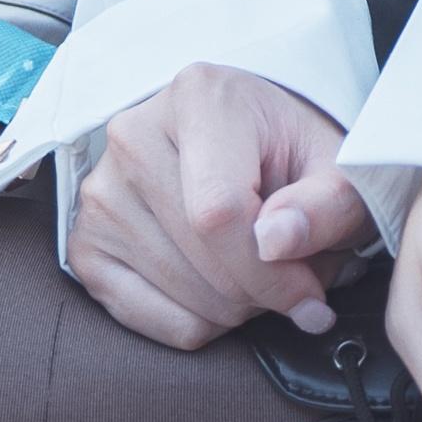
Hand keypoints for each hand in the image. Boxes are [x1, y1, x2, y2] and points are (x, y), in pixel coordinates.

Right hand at [73, 62, 370, 351]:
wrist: (251, 143)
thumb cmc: (297, 156)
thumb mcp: (337, 169)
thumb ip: (325, 204)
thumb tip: (275, 243)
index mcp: (198, 98)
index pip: (219, 211)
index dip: (270, 272)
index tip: (311, 295)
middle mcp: (133, 134)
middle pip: (198, 254)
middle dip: (261, 292)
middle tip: (296, 279)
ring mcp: (100, 191)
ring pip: (176, 293)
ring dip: (235, 309)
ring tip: (261, 273)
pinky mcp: (84, 242)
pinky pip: (139, 317)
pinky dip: (195, 323)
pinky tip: (221, 292)